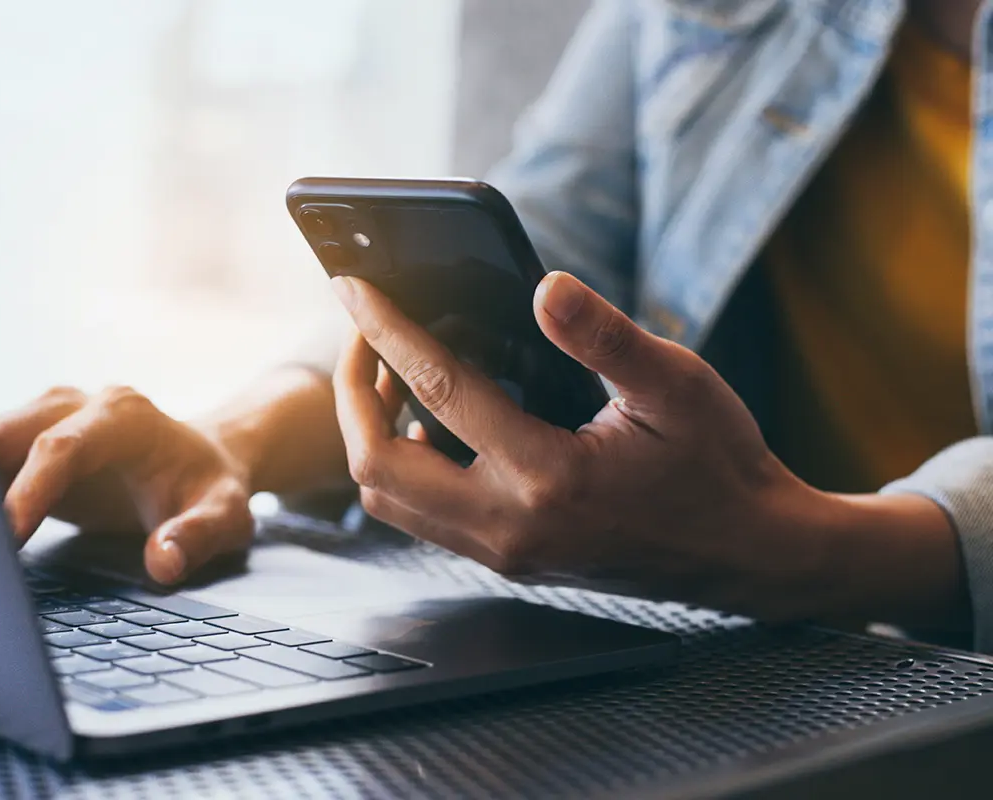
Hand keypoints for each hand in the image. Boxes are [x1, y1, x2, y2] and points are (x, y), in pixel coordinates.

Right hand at [0, 386, 252, 584]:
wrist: (201, 462)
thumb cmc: (209, 489)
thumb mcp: (226, 516)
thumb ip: (198, 535)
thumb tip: (163, 561)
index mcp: (124, 417)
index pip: (63, 446)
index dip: (31, 487)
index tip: (8, 534)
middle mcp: (77, 406)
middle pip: (7, 433)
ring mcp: (46, 419)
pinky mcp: (27, 443)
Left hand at [331, 273, 963, 623]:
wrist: (750, 554)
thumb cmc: (719, 466)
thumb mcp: (677, 386)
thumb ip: (606, 336)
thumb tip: (545, 286)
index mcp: (549, 476)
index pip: (439, 390)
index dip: (388, 330)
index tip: (352, 287)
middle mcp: (511, 526)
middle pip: (378, 466)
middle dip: (352, 394)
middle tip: (364, 335)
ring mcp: (504, 552)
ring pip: (390, 500)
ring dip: (370, 435)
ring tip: (387, 374)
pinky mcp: (508, 559)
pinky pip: (421, 516)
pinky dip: (402, 466)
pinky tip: (428, 425)